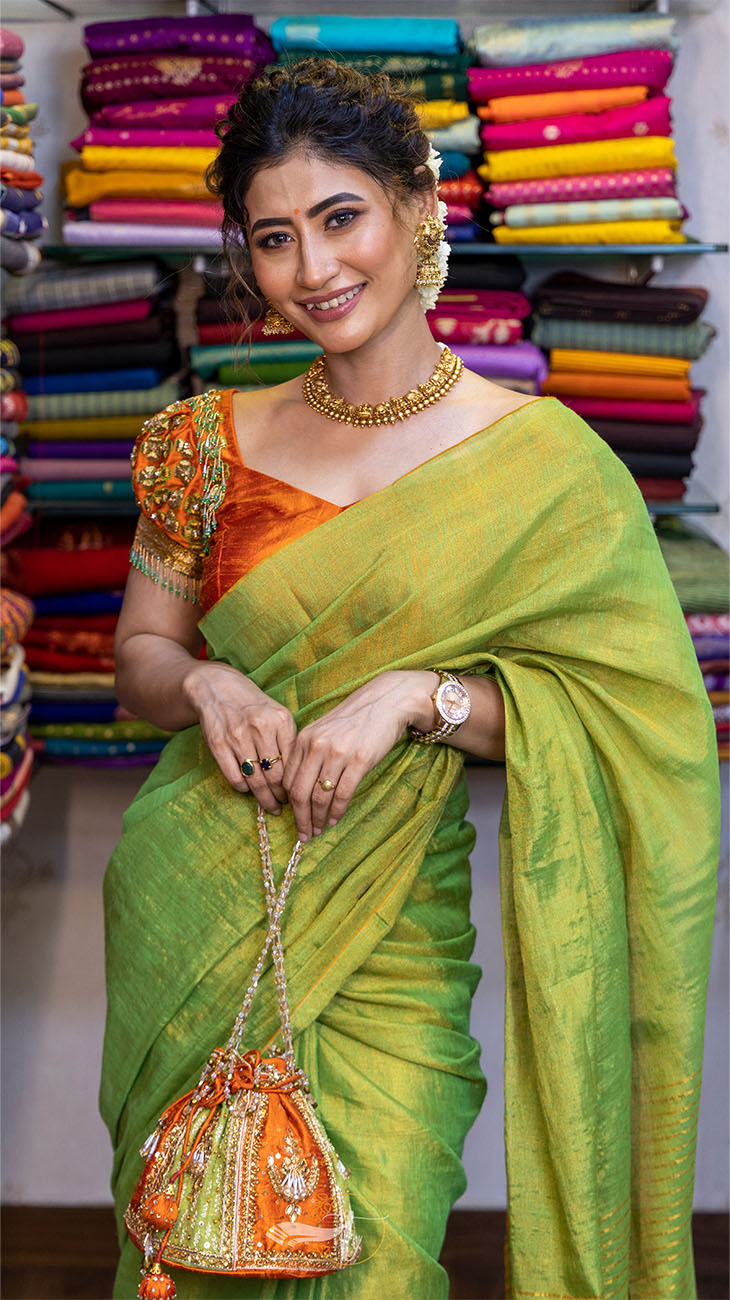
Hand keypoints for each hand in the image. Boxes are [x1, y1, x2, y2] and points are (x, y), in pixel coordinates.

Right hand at [183, 661, 297, 813]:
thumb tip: (298, 777)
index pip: (293, 763)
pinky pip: (234, 777)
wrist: (218, 688)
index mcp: (281, 721)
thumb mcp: (278, 716)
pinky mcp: (218, 744)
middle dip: (280, 797)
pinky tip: (249, 789)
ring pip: (255, 781)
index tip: (297, 795)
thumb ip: (288, 742)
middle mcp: (260, 727)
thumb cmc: (254, 707)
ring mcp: (238, 736)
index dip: (295, 784)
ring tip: (270, 805)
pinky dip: (243, 789)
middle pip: (275, 776)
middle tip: (283, 806)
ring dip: (264, 798)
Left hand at [283, 671, 437, 841]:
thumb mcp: (324, 730)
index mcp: (304, 739)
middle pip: (300, 792)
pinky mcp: (359, 761)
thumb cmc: (355, 718)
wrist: (387, 700)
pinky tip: (335, 820)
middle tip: (304, 834)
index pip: (288, 780)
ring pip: (320, 797)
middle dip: (300, 818)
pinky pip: (343, 794)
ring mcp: (338, 754)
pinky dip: (337, 812)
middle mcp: (316, 746)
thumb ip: (309, 754)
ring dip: (318, 819)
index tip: (293, 818)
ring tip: (319, 830)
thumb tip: (300, 789)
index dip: (289, 804)